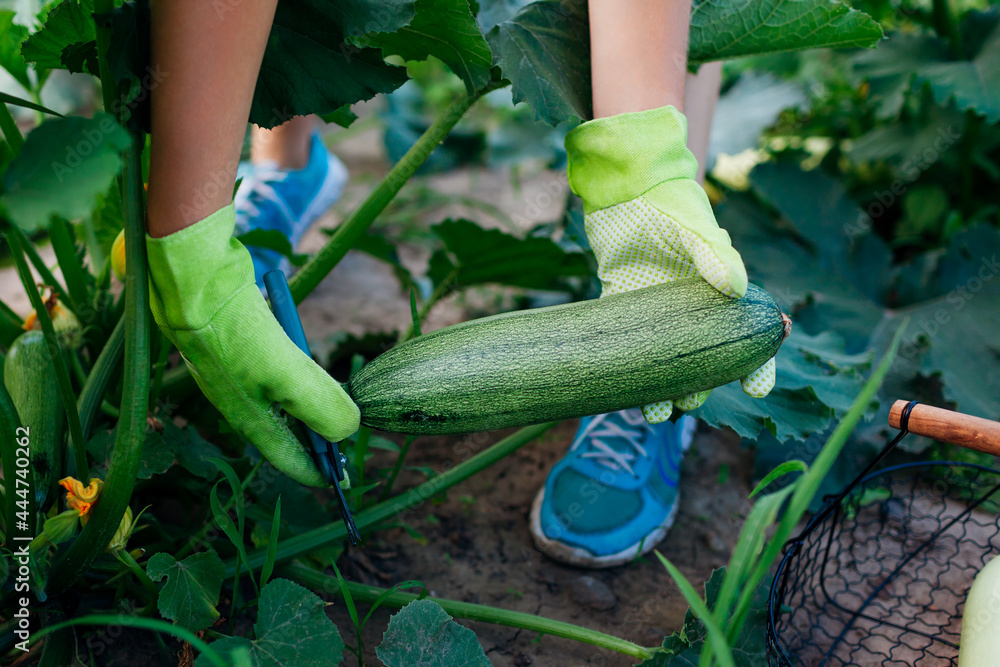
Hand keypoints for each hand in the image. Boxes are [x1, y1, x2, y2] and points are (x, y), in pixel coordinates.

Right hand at [147, 205, 359, 485]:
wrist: (192, 282)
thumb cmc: (235, 333)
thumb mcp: (288, 375)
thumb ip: (321, 407)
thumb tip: (348, 431)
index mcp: (251, 420)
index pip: (289, 461)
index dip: (319, 471)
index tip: (345, 478)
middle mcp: (241, 404)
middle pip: (286, 433)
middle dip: (317, 438)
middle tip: (347, 432)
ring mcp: (237, 376)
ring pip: (280, 402)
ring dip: (308, 404)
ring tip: (334, 399)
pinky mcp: (237, 348)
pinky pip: (273, 371)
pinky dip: (293, 373)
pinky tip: (303, 358)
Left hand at [566, 105, 774, 421]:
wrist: (626, 190)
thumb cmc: (670, 205)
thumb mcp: (696, 229)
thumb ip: (716, 257)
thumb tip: (739, 289)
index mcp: (720, 294)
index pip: (748, 338)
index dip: (756, 366)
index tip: (756, 387)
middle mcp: (691, 310)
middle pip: (705, 360)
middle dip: (702, 387)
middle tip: (691, 401)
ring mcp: (657, 313)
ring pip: (666, 362)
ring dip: (664, 390)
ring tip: (656, 412)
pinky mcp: (624, 308)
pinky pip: (629, 346)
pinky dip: (630, 370)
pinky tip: (628, 393)